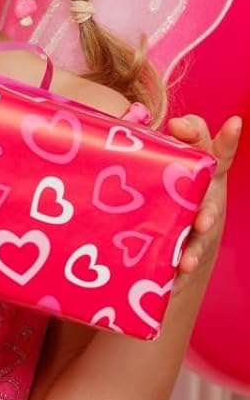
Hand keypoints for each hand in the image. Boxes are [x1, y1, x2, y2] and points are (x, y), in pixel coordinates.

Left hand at [166, 113, 240, 278]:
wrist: (174, 221)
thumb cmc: (168, 178)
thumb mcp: (168, 155)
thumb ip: (167, 138)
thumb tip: (164, 121)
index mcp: (205, 171)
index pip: (219, 151)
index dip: (227, 139)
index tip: (235, 125)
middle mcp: (207, 198)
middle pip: (211, 205)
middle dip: (208, 215)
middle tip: (202, 223)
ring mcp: (199, 223)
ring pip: (198, 240)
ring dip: (193, 249)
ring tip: (184, 261)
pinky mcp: (187, 245)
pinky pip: (184, 258)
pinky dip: (178, 269)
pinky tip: (173, 278)